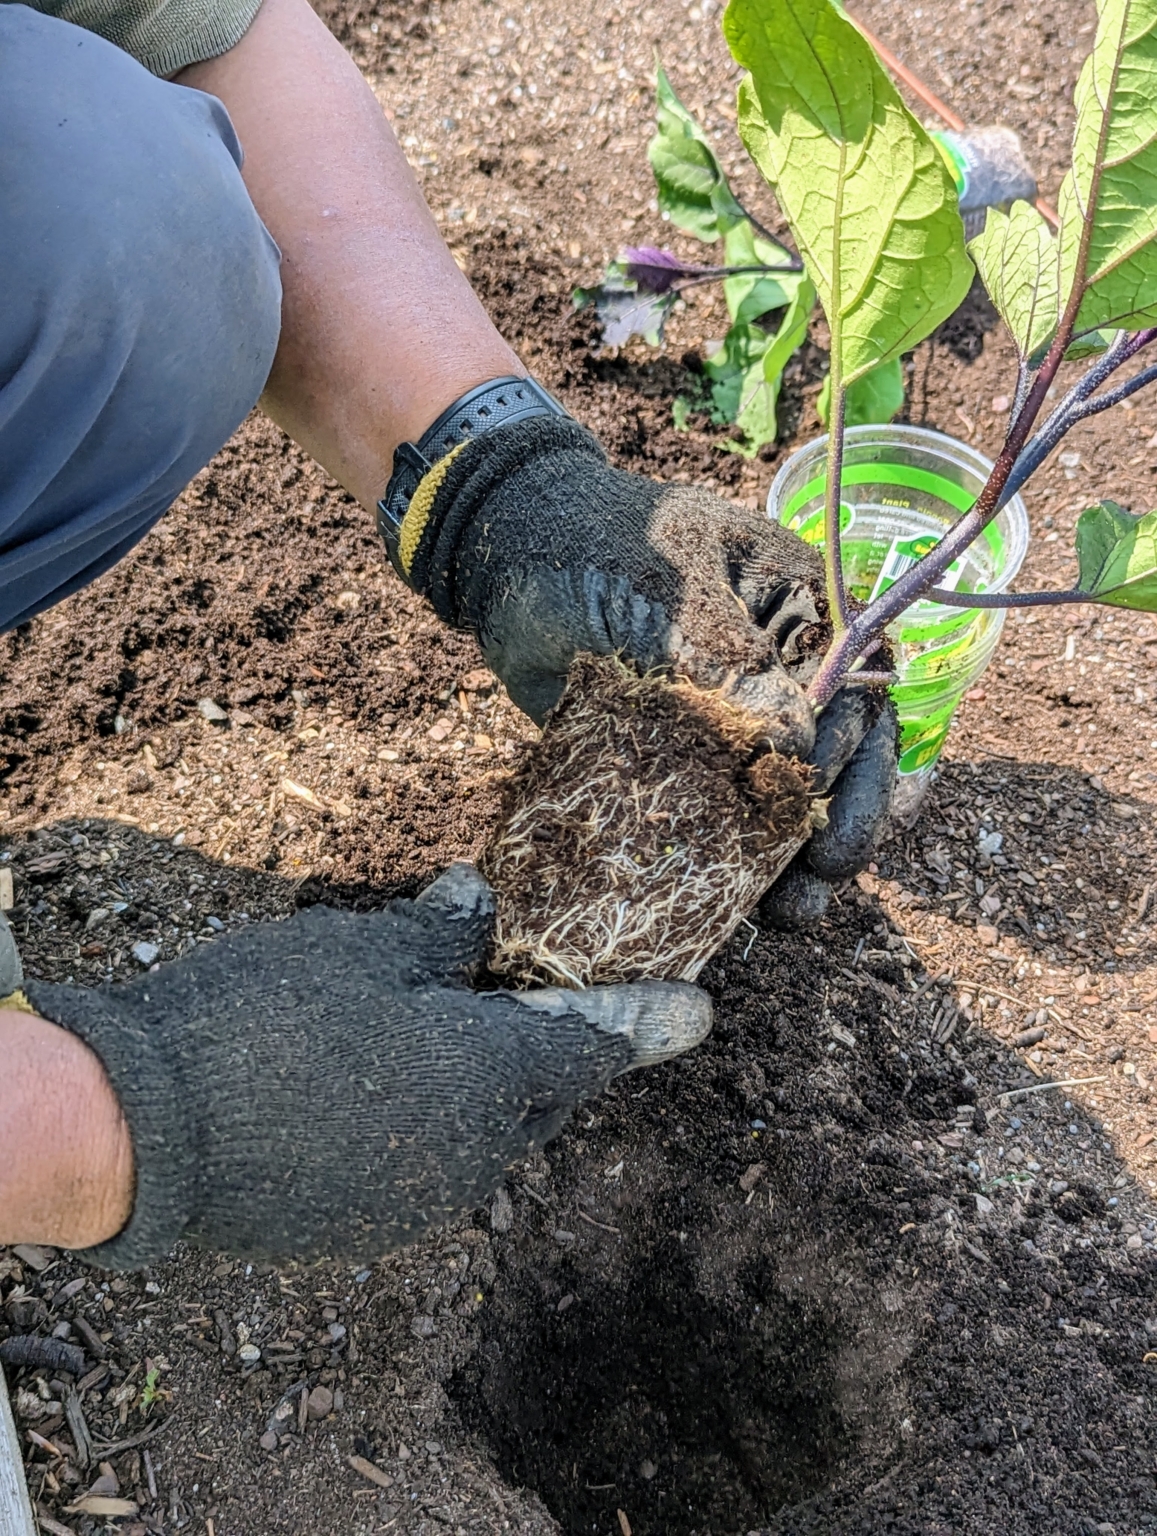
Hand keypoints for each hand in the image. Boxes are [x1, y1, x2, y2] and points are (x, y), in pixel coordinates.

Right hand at [24, 865, 708, 1267]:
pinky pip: (424, 1165)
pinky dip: (425, 1120)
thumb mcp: (360, 951)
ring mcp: (414, 1203)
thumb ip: (439, 936)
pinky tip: (379, 1085)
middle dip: (556, 1052)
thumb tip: (480, 903)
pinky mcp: (360, 1226)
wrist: (142, 1135)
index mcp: (489, 1082)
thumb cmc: (262, 1021)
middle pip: (540, 1098)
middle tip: (552, 1004)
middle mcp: (471, 1156)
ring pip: (481, 1134)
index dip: (646, 1022)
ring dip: (482, 1088)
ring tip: (447, 1033)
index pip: (592, 1049)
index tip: (698, 1011)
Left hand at [397, 415, 896, 923]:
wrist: (502, 556)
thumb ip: (734, 667)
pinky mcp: (686, 756)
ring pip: (788, 797)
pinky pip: (723, 815)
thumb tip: (800, 756)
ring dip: (795, 861)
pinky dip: (734, 861)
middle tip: (821, 883)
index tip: (823, 825)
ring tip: (790, 917)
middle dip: (839, 827)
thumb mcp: (672, 595)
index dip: (861, 767)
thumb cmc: (593, 548)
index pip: (864, 695)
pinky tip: (733, 906)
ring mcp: (735, 716)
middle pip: (843, 758)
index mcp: (805, 611)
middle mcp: (786, 668)